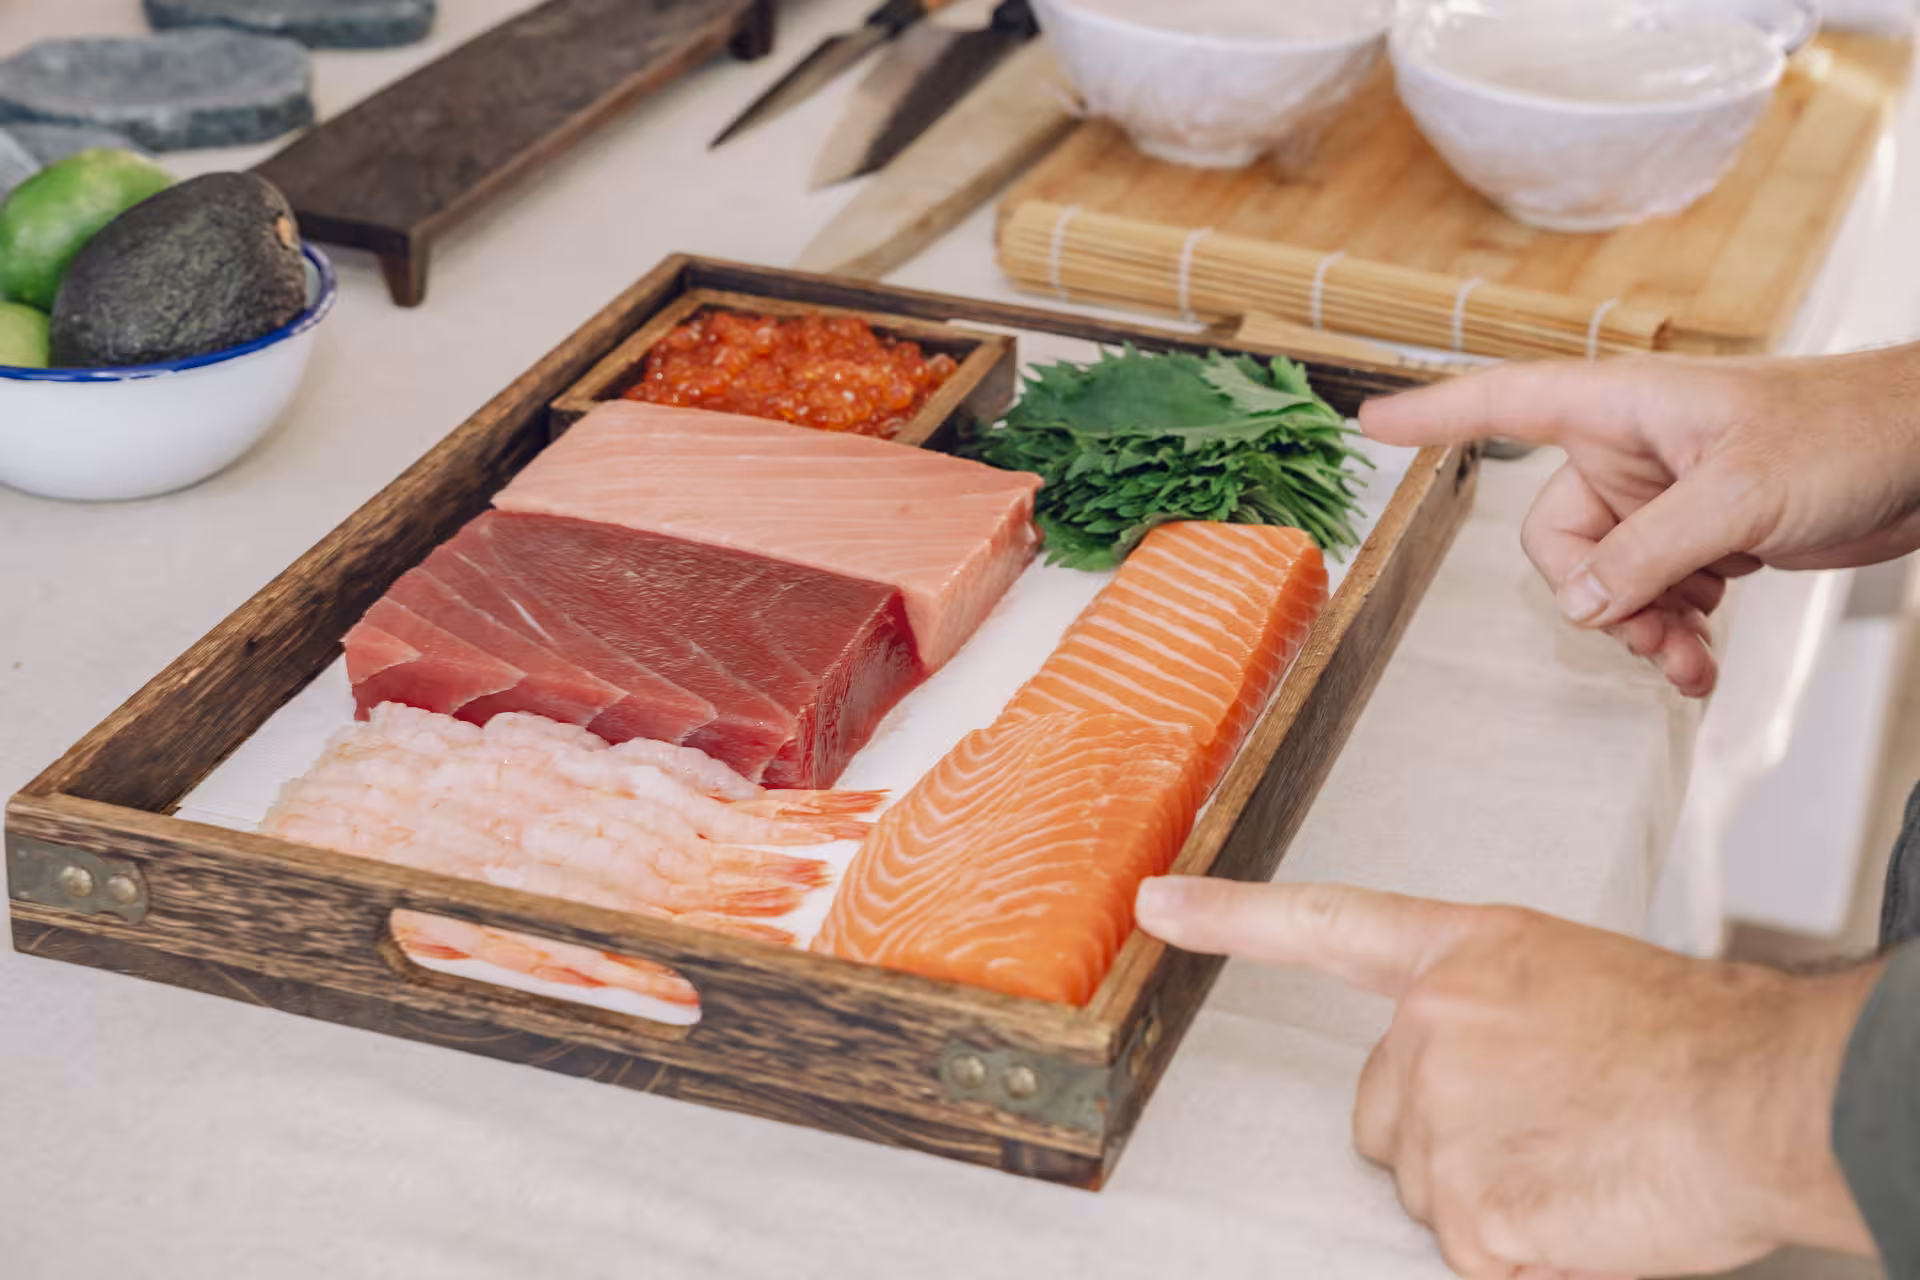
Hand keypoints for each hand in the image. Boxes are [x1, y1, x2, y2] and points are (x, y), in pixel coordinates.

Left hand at [1135, 876, 1880, 1278]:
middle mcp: (1432, 1024)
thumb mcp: (1578, 981)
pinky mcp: (1472, 1209)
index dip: (1230, 915)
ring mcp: (1443, 1117)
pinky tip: (1587, 1212)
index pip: (1321, 925)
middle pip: (1387, 1115)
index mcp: (1463, 954)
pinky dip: (1532, 1257)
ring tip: (1587, 1165)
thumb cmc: (1700, 1043)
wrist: (1763, 1098)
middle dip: (1448, 1141)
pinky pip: (1480, 1255)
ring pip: (1435, 1190)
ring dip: (1499, 1199)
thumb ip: (1501, 1018)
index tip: (1159, 903)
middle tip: (1548, 1133)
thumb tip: (1486, 1081)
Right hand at [1359, 344, 1919, 697]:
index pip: (1502, 404)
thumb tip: (1579, 602)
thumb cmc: (1847, 429)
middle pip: (1556, 539)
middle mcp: (1628, 451)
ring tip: (1692, 656)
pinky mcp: (1700, 534)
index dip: (1432, 414)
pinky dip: (1671, 630)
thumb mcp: (1739, 494)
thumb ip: (1647, 551)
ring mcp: (1662, 496)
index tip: (1370, 424)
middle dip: (1597, 599)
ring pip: (1604, 579)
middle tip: (1653, 633)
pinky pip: (1650, 594)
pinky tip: (1703, 653)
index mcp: (1621, 408)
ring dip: (1641, 627)